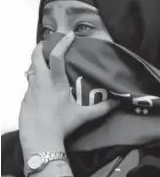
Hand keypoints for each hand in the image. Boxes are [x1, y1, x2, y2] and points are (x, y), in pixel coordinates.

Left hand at [19, 32, 118, 153]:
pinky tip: (41, 87)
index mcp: (55, 82)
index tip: (69, 35)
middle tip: (47, 43)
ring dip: (36, 64)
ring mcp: (30, 90)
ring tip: (45, 64)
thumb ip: (102, 108)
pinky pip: (29, 85)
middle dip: (40, 47)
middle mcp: (40, 82)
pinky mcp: (24, 100)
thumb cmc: (62, 125)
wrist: (40, 141)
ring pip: (30, 70)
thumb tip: (117, 103)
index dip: (62, 43)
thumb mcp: (84, 116)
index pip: (56, 56)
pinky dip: (34, 80)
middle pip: (35, 57)